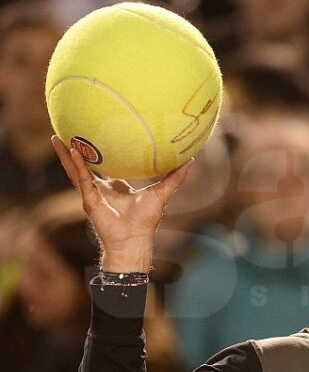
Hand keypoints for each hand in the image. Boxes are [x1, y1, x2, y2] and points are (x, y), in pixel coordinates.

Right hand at [51, 136, 193, 271]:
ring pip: (75, 170)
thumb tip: (190, 160)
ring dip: (66, 155)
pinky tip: (72, 151)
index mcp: (114, 187)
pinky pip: (81, 179)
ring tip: (56, 138)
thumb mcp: (162, 192)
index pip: (104, 166)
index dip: (100, 152)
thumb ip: (175, 177)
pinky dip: (77, 166)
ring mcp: (92, 194)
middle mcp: (100, 189)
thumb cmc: (146, 220)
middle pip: (85, 165)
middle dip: (76, 150)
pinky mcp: (88, 200)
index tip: (98, 135)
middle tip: (70, 131)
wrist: (135, 240)